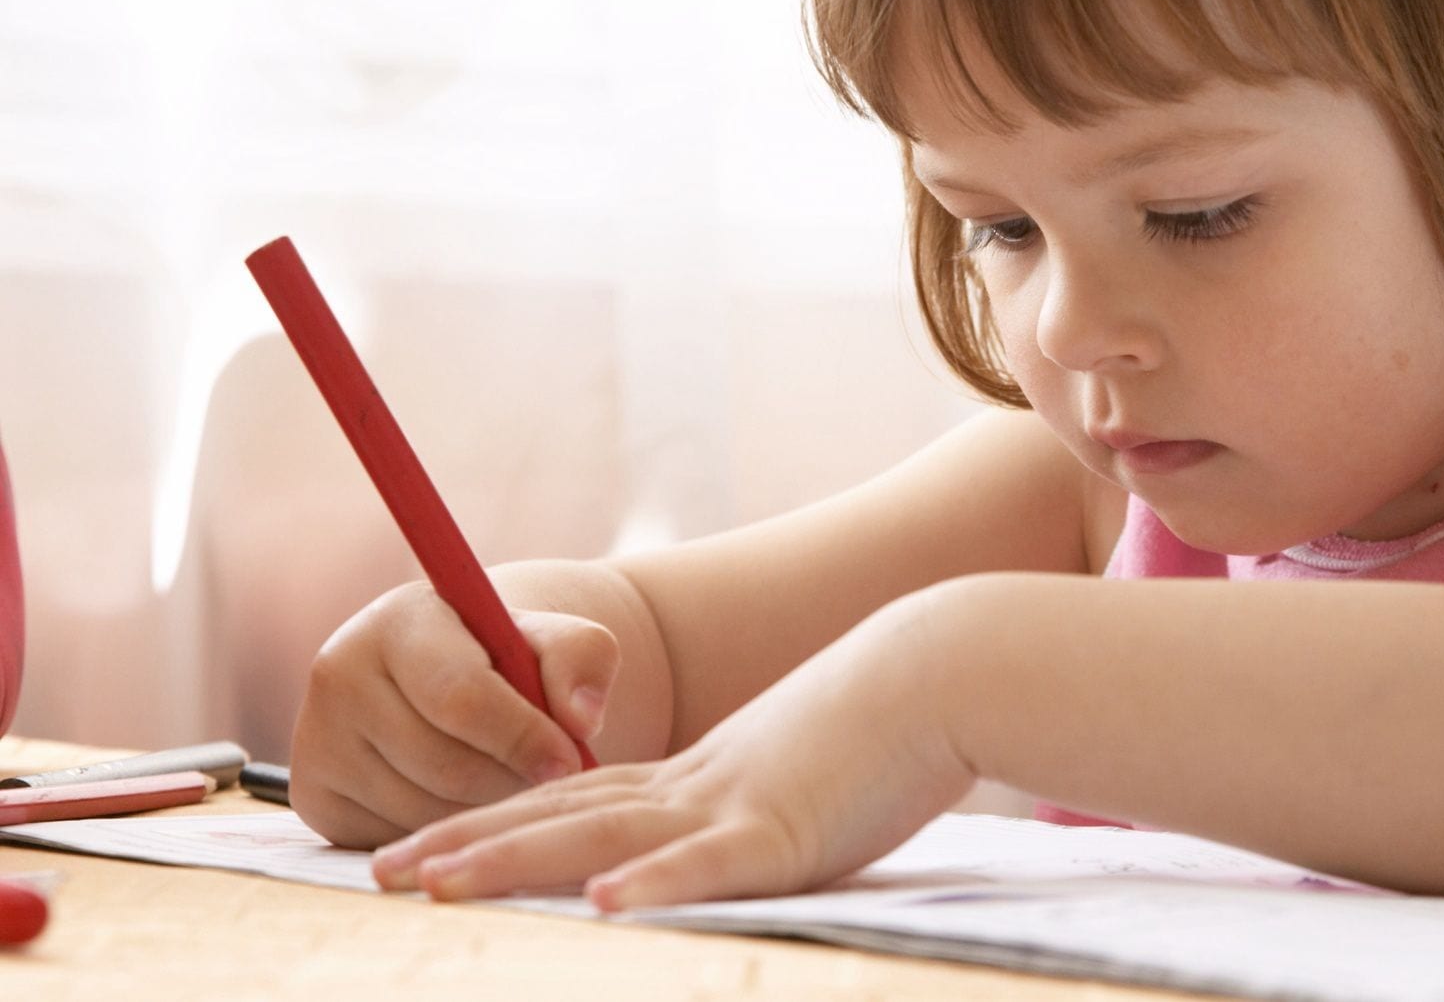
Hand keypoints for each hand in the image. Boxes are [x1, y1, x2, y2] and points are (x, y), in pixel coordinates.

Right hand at [290, 581, 619, 848]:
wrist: (456, 680)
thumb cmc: (515, 659)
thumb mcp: (560, 643)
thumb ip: (583, 661)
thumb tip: (580, 718)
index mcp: (398, 619)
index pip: (461, 696)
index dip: (523, 737)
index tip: (570, 760)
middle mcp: (339, 672)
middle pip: (444, 765)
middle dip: (510, 781)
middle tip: (544, 780)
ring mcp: (315, 738)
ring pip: (421, 812)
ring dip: (483, 813)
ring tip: (507, 782)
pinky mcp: (312, 796)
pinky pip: (395, 840)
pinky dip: (442, 833)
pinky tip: (464, 800)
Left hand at [370, 595, 973, 908]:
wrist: (935, 668)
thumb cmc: (873, 723)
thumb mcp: (786, 766)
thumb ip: (737, 805)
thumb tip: (705, 839)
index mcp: (691, 777)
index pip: (568, 804)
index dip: (489, 825)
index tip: (423, 847)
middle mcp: (691, 787)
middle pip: (557, 817)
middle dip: (465, 844)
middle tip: (380, 870)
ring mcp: (730, 804)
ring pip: (601, 835)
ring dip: (514, 860)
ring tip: (436, 882)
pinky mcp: (785, 828)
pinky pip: (710, 861)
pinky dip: (655, 883)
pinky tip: (600, 904)